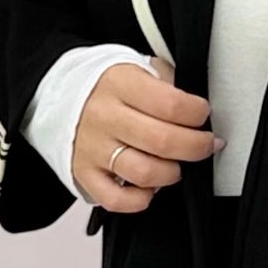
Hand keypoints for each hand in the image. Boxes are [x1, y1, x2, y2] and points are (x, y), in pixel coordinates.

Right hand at [72, 55, 222, 210]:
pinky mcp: (84, 173)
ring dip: (172, 173)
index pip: (171, 104)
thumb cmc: (110, 88)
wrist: (62, 97)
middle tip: (205, 144)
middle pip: (164, 141)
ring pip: (145, 173)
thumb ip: (168, 83)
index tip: (204, 115)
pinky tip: (150, 185)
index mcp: (120, 84)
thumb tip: (198, 110)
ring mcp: (94, 148)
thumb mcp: (139, 68)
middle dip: (197, 147)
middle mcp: (105, 117)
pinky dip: (141, 199)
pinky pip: (117, 200)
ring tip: (176, 164)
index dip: (198, 114)